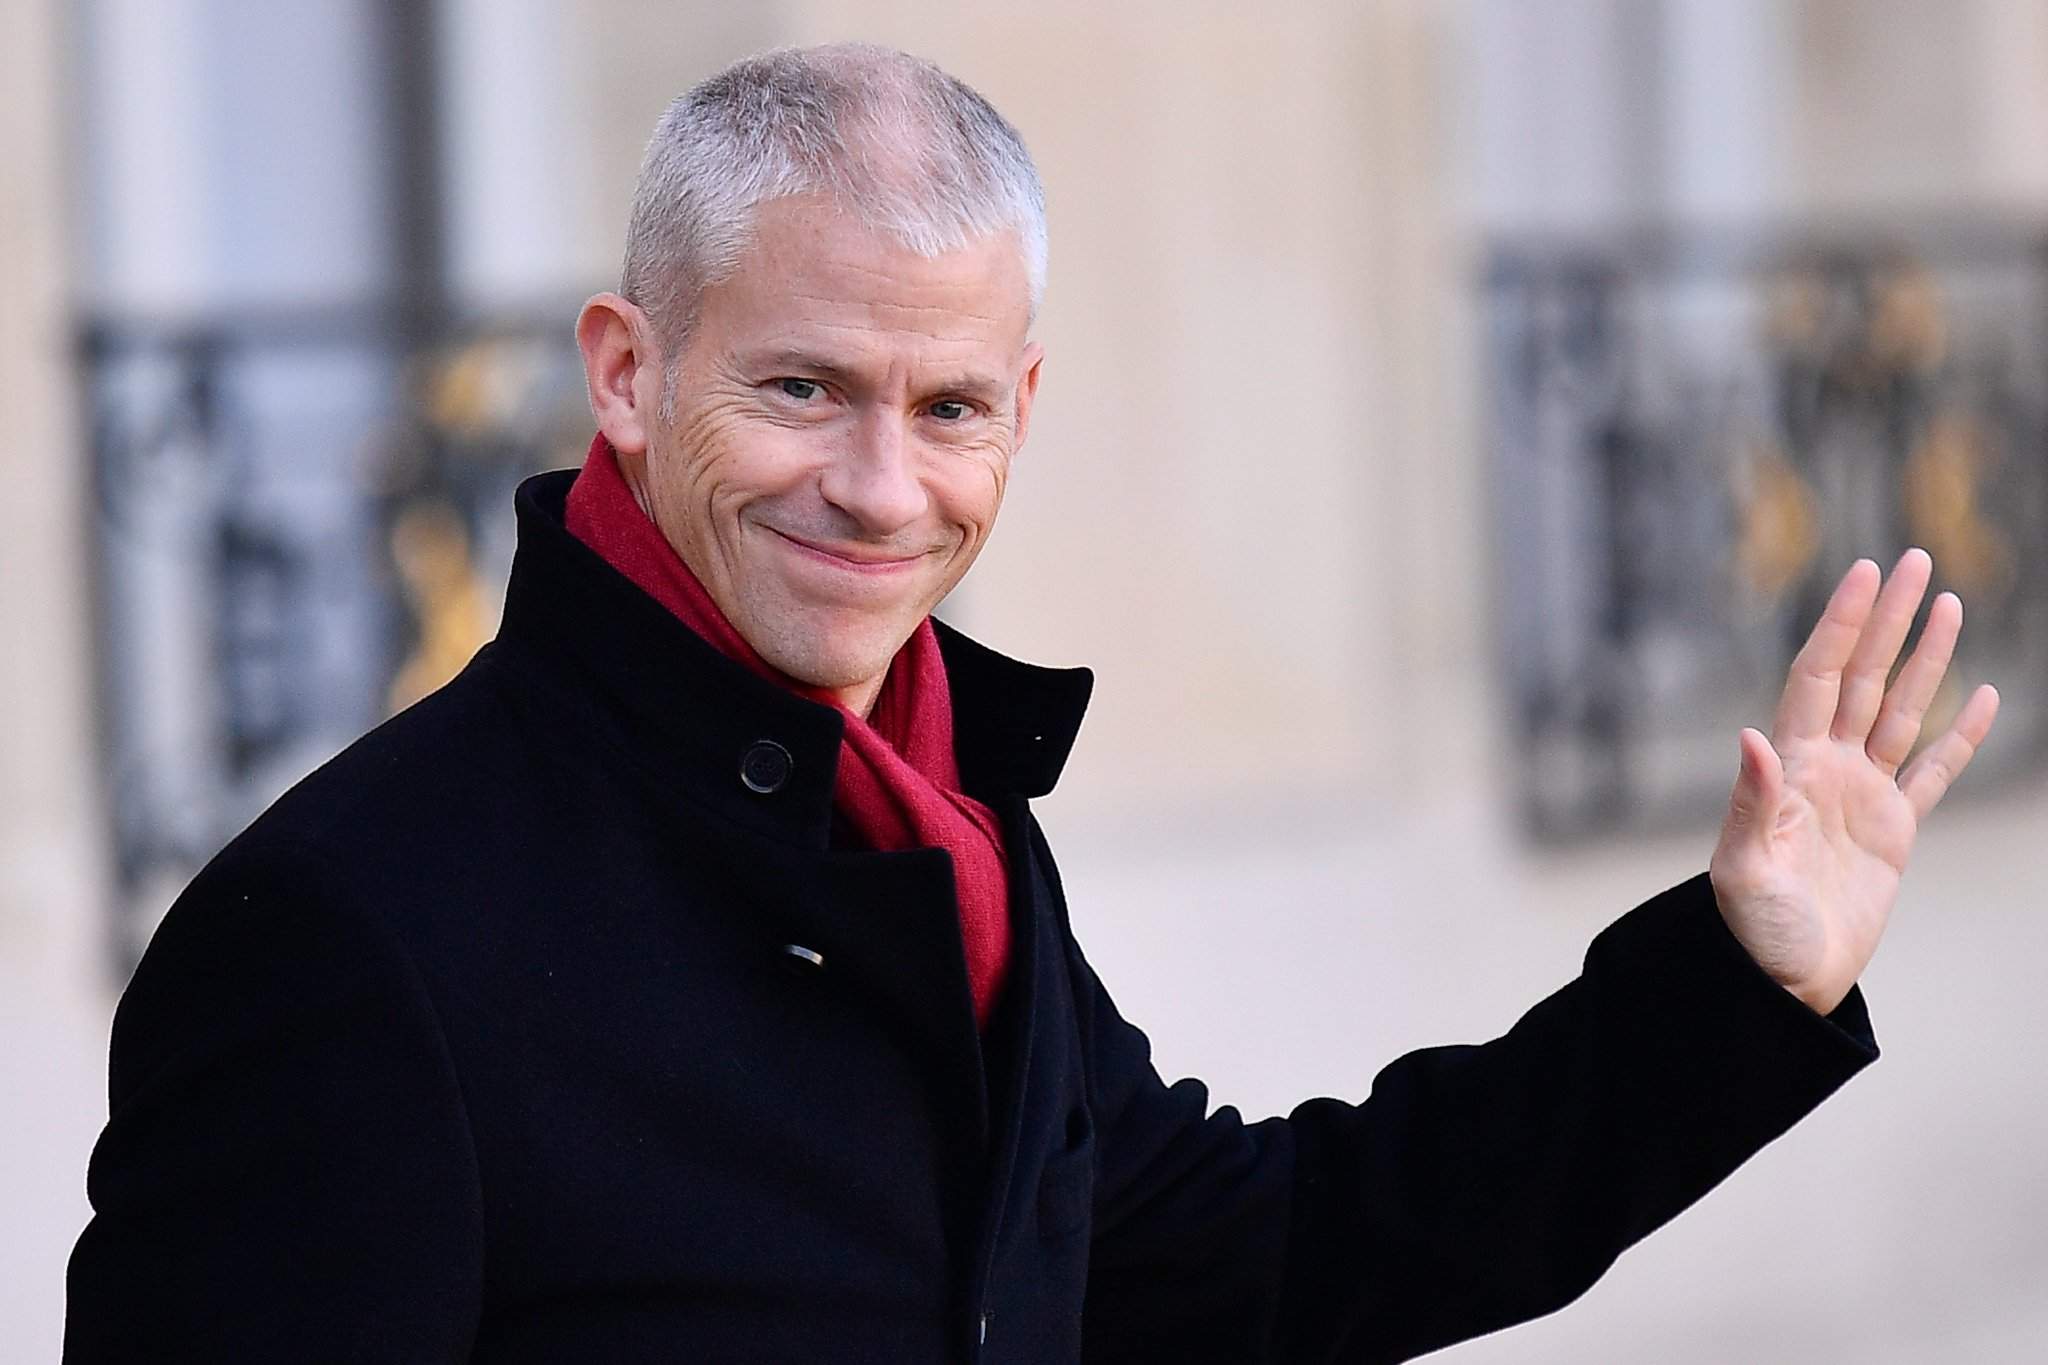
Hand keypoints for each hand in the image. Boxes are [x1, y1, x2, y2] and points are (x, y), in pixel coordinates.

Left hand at [1709, 549, 1999, 1013]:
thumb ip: (1753, 804)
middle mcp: (1825, 769)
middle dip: (1888, 619)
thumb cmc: (1752, 931)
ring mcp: (1862, 795)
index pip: (1818, 677)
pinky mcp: (1894, 830)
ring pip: (1900, 710)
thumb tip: (1751, 737)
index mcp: (1789, 768)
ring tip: (1948, 603)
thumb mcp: (1745, 870)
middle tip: (1916, 560)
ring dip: (1924, 659)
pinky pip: (1934, 771)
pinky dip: (1959, 735)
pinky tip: (1981, 696)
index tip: (1866, 573)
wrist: (1779, 982)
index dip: (1842, 625)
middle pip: (1863, 676)